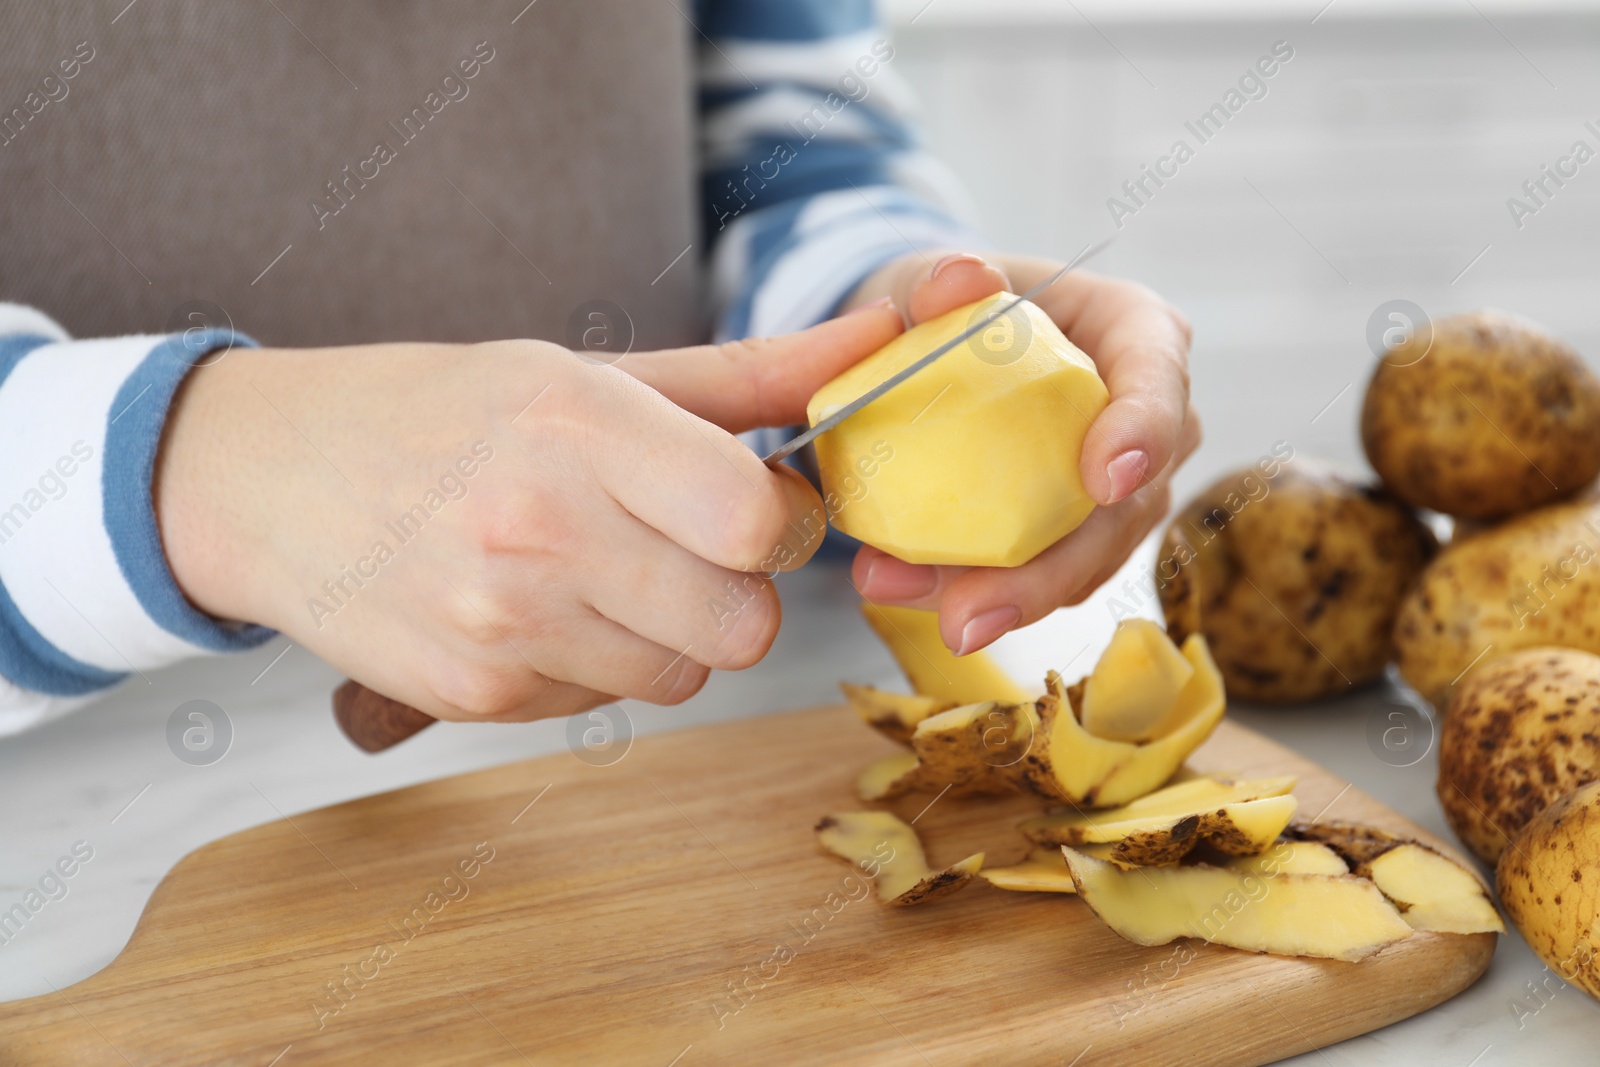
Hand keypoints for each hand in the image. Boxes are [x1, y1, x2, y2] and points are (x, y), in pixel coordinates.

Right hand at [155, 305, 903, 721]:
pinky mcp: (473, 698)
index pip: (752, 519)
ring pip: (684, 675)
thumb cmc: (443, 412)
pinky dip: (596, 663)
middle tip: (688, 548)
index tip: (751, 505)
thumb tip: (881, 343)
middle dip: (740, 591)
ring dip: (670, 632)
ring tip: (599, 570)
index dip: (781, 523)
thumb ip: (747, 375)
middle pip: (743, 624)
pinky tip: (537, 608)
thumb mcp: (586, 371)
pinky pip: (605, 704)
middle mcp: (537, 526)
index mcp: (577, 420)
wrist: (268, 478)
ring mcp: (500, 624)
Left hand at [840, 251, 1199, 653]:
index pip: (1158, 379)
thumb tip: (957, 281)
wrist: (936, 347)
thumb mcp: (935, 280)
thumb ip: (941, 280)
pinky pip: (1047, 579)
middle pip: (1126, 506)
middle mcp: (1149, 420)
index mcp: (1138, 335)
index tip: (1103, 480)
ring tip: (911, 604)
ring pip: (1087, 560)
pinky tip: (916, 599)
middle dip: (1053, 571)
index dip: (1143, 431)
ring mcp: (1124, 487)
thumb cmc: (954, 305)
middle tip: (974, 611)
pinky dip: (983, 594)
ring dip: (1005, 599)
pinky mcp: (1081, 535)